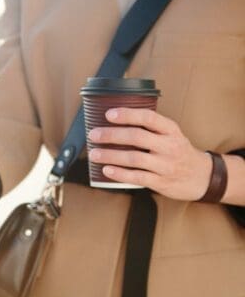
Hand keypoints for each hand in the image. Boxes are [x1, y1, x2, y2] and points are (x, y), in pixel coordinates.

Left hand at [87, 108, 211, 200]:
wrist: (202, 177)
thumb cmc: (179, 152)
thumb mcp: (171, 135)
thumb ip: (150, 129)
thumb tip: (114, 122)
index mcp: (171, 130)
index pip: (148, 117)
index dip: (127, 114)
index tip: (108, 114)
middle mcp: (169, 146)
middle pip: (137, 137)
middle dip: (111, 135)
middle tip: (93, 135)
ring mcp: (165, 165)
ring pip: (134, 158)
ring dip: (110, 155)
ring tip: (94, 154)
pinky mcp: (161, 182)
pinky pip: (137, 177)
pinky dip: (120, 174)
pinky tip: (106, 170)